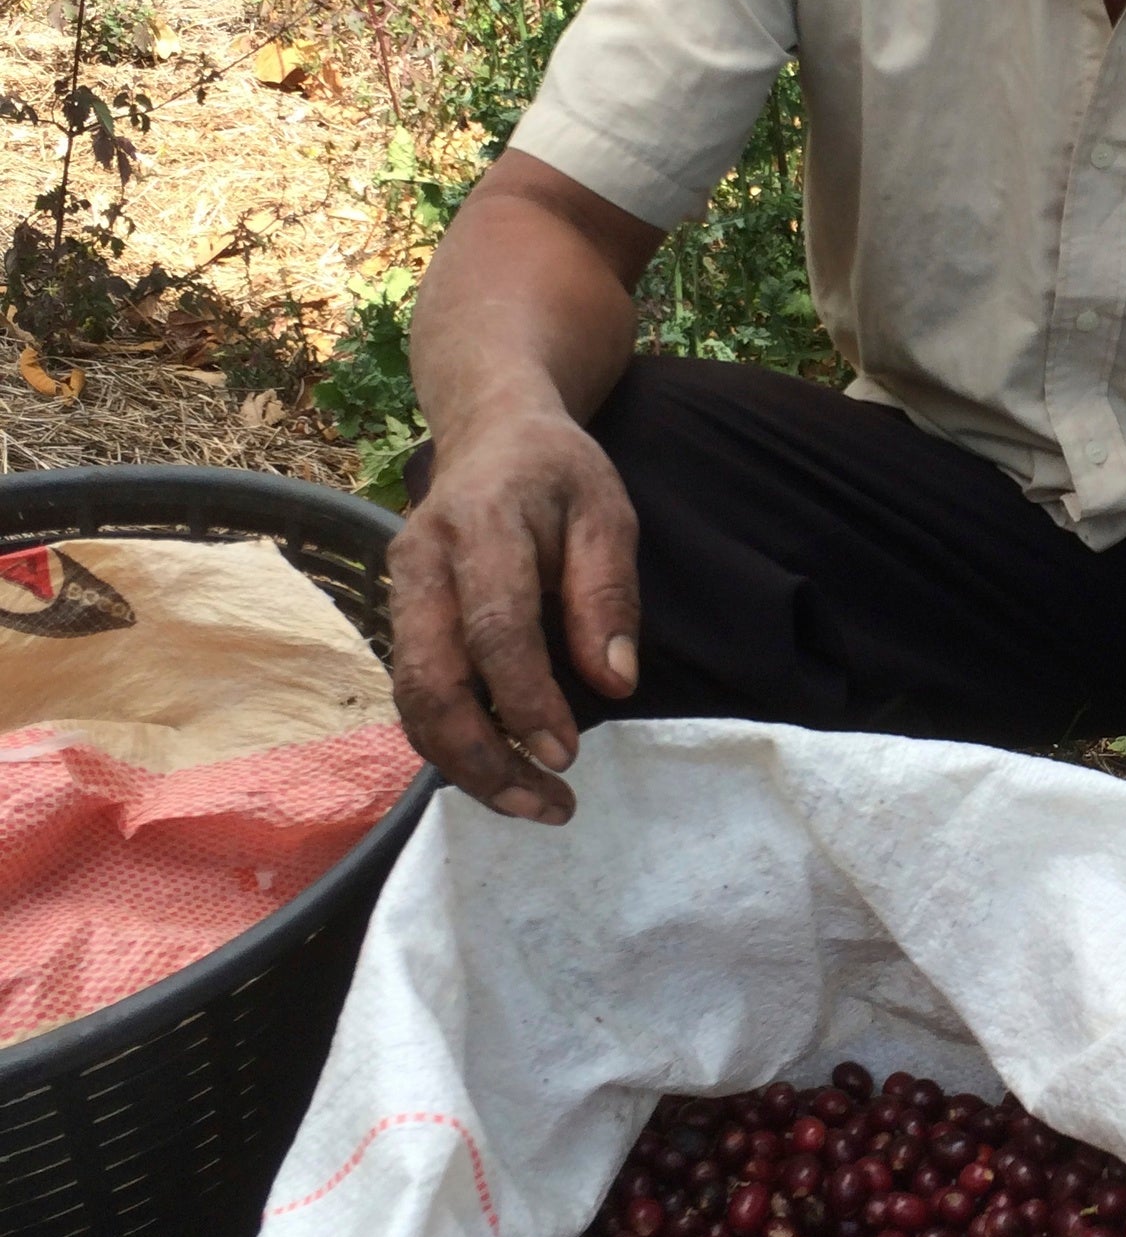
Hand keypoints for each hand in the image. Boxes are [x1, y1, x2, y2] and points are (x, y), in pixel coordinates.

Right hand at [389, 401, 639, 823]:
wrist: (490, 431)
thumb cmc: (557, 472)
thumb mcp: (606, 511)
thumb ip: (607, 594)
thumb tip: (615, 684)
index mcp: (481, 526)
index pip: (494, 630)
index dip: (527, 700)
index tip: (566, 755)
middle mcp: (423, 563)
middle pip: (431, 681)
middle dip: (482, 758)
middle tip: (547, 806)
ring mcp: (401, 592)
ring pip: (412, 700)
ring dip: (464, 765)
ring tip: (531, 804)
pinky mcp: (400, 616)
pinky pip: (414, 693)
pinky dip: (451, 743)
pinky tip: (501, 769)